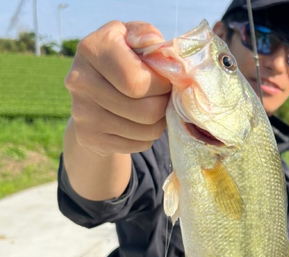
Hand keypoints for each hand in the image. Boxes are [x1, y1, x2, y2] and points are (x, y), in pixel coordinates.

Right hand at [65, 21, 171, 155]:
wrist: (92, 91)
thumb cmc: (123, 59)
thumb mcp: (132, 38)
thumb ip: (146, 36)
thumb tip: (154, 47)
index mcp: (92, 48)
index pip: (138, 82)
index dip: (162, 86)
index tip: (165, 82)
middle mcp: (80, 80)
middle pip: (146, 111)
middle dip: (164, 106)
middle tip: (164, 99)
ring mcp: (81, 112)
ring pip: (145, 131)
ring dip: (159, 123)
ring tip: (154, 110)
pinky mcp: (87, 137)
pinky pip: (138, 145)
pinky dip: (147, 137)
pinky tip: (140, 123)